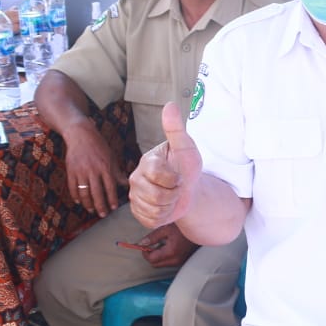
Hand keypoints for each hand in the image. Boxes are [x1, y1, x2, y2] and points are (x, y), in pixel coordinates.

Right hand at [63, 120, 126, 217]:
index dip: (111, 199)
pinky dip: (75, 196)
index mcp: (104, 167)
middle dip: (100, 205)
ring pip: (84, 192)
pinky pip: (72, 187)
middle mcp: (93, 170)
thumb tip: (126, 184)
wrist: (80, 134)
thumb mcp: (111, 157)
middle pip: (96, 193)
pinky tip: (79, 202)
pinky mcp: (70, 171)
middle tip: (103, 214)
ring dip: (88, 203)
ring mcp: (80, 171)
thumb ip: (117, 172)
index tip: (113, 208)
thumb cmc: (99, 146)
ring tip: (91, 210)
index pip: (110, 187)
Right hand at [129, 102, 202, 229]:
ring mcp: (135, 196)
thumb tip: (169, 105)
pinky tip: (165, 207)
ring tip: (171, 196)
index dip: (175, 180)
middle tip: (176, 187)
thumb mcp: (186, 147)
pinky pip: (152, 220)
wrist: (189, 189)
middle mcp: (136, 178)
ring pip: (154, 209)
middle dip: (174, 194)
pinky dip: (164, 216)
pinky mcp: (138, 212)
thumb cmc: (186, 167)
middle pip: (156, 196)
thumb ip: (176, 129)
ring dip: (170, 206)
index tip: (179, 176)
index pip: (158, 176)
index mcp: (147, 162)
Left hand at [137, 222, 196, 268]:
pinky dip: (165, 256)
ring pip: (162, 264)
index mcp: (171, 252)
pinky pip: (169, 262)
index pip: (151, 259)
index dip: (145, 252)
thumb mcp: (166, 228)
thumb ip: (153, 237)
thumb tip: (142, 243)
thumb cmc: (184, 226)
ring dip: (158, 256)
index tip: (144, 244)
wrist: (199, 227)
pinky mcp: (183, 260)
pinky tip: (168, 245)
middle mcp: (176, 260)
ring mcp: (180, 261)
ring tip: (162, 243)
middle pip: (156, 264)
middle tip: (151, 244)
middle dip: (151, 255)